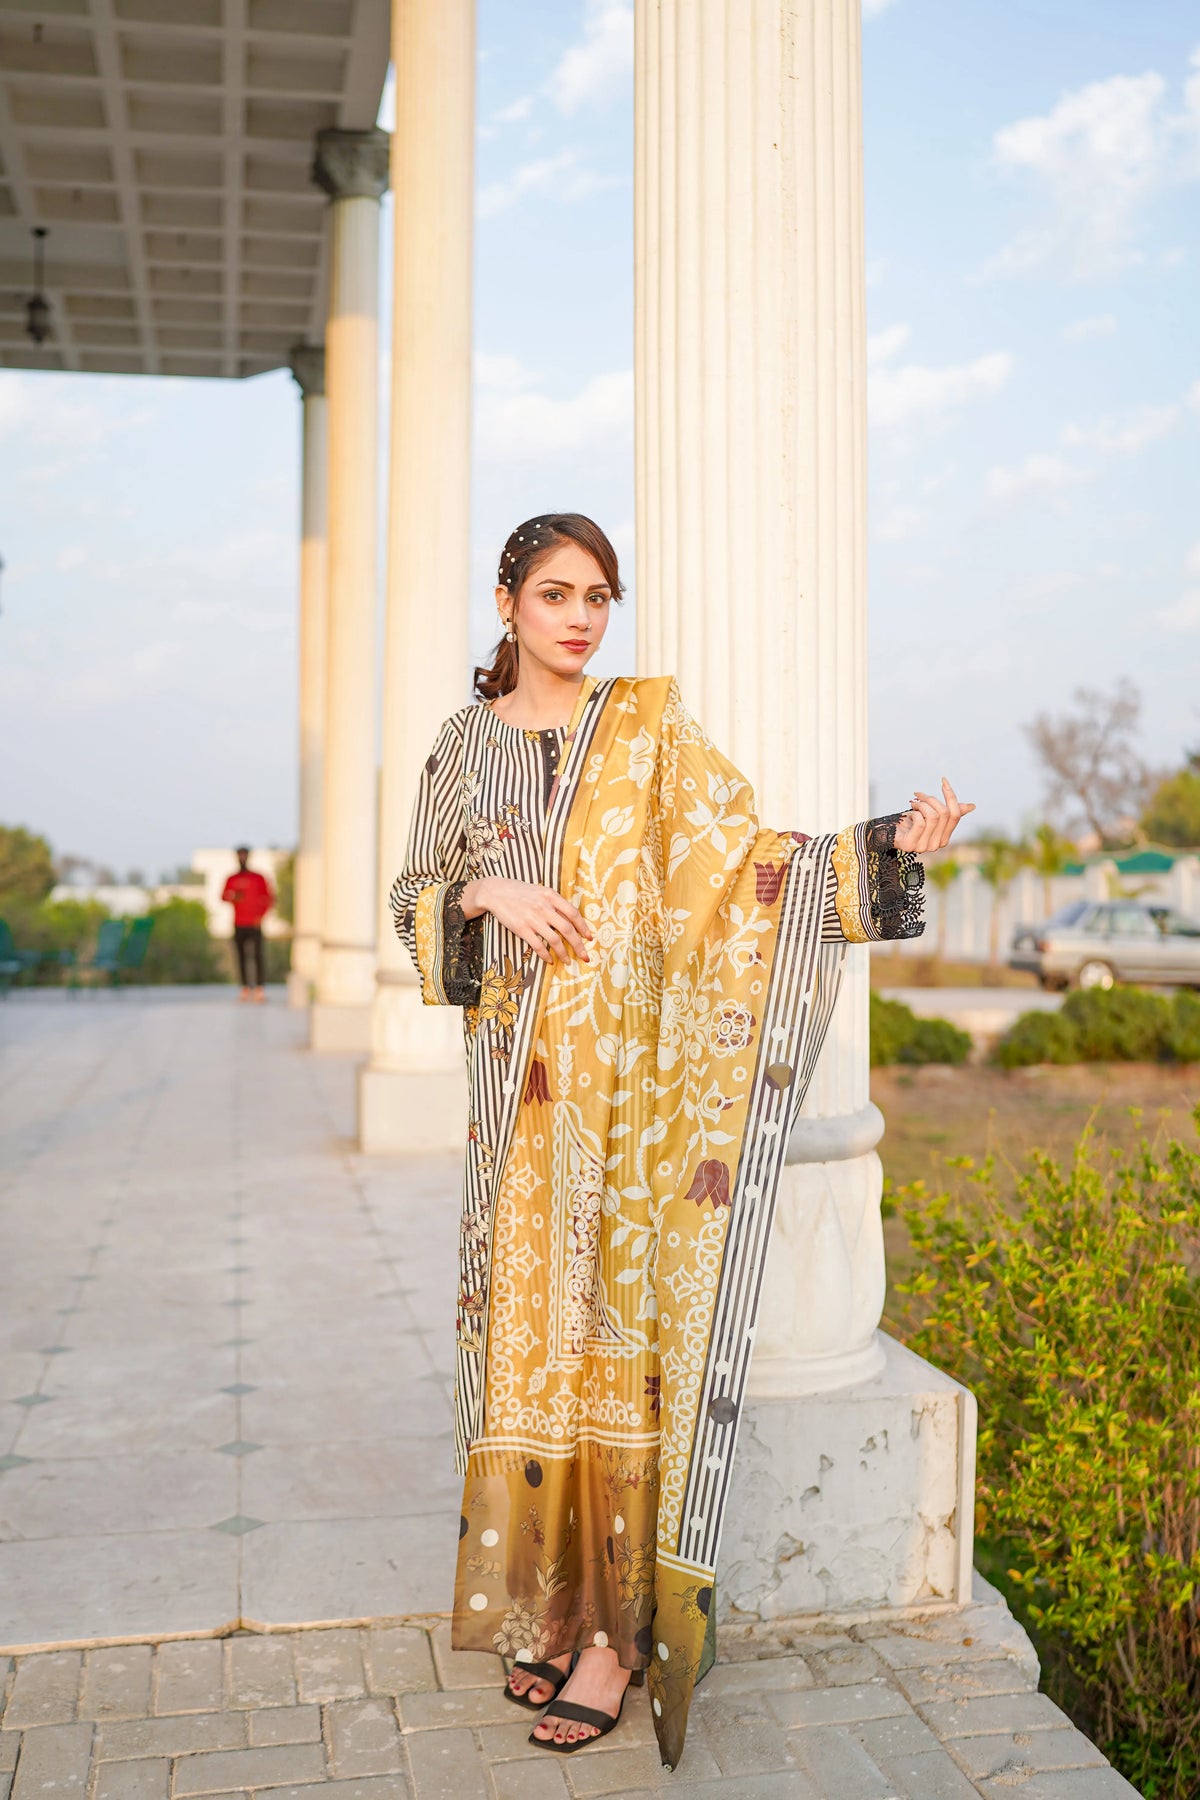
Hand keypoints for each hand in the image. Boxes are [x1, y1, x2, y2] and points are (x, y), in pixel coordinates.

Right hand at [461, 876, 593, 966]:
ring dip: (563, 953)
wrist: (496, 892)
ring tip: (568, 961)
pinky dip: (546, 955)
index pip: (573, 914)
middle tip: (585, 956)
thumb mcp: (541, 891)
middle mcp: (544, 907)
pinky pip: (538, 945)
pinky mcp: (521, 929)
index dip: (583, 927)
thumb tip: (572, 918)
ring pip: (554, 940)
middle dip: (579, 945)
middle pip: (567, 929)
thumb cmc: (521, 892)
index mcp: (551, 896)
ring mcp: (532, 919)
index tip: (589, 938)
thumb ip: (555, 902)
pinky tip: (550, 960)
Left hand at [894, 777, 974, 852]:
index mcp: (945, 837)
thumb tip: (972, 806)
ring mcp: (925, 847)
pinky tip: (908, 815)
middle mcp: (938, 844)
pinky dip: (914, 813)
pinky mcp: (911, 845)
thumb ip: (949, 812)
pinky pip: (920, 822)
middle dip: (930, 799)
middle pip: (944, 813)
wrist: (888, 833)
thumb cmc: (911, 823)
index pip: (956, 813)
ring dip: (921, 805)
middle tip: (918, 795)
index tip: (943, 780)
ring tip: (912, 804)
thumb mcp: (930, 815)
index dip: (950, 795)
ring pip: (932, 816)